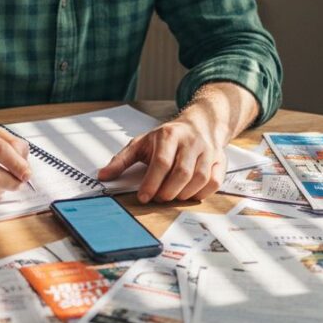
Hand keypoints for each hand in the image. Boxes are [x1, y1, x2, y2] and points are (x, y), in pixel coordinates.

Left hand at [97, 116, 227, 203]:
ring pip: (200, 177)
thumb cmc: (166, 138)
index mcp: (169, 135)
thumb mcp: (141, 144)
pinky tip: (189, 195)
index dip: (152, 183)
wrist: (198, 124)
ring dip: (184, 193)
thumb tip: (102, 176)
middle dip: (168, 191)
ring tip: (172, 197)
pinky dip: (202, 193)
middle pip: (182, 172)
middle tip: (158, 199)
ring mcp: (208, 150)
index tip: (143, 197)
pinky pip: (215, 181)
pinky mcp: (220, 160)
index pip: (161, 162)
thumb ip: (122, 160)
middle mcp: (191, 141)